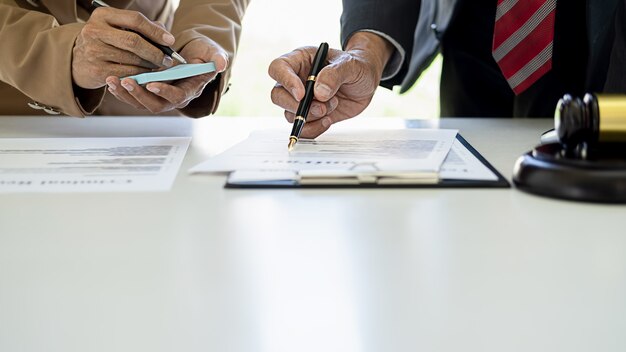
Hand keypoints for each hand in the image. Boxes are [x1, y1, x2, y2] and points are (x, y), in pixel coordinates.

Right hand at [72, 7, 176, 88]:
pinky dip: (140, 74)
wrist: (78, 60)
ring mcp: (94, 51)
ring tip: (158, 66)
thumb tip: (166, 37)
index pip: (135, 20)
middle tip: (168, 59)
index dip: (155, 31)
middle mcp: (95, 31)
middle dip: (155, 52)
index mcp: (103, 15)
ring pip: (132, 60)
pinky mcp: (97, 70)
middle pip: (134, 41)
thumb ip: (143, 28)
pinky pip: (127, 74)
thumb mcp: (119, 27)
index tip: (170, 41)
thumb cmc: (107, 41)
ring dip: (150, 65)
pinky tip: (146, 74)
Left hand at [104, 37, 228, 113]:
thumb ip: (217, 58)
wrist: (194, 55)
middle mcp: (175, 98)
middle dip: (140, 94)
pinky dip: (122, 91)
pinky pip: (134, 97)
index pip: (178, 96)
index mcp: (190, 90)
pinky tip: (112, 82)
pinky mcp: (150, 94)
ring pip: (142, 103)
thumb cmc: (203, 55)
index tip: (152, 84)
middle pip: (156, 105)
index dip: (165, 92)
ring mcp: (161, 98)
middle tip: (127, 81)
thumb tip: (220, 64)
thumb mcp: (213, 53)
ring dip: (127, 94)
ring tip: (113, 82)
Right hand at [268, 32, 393, 137]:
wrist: (367, 81)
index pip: (278, 68)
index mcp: (300, 60)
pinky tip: (329, 120)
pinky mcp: (310, 116)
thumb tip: (318, 92)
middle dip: (296, 106)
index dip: (285, 81)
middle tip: (319, 107)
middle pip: (278, 96)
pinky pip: (302, 128)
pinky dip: (314, 129)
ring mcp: (301, 100)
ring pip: (290, 114)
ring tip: (333, 106)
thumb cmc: (357, 66)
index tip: (302, 94)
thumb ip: (335, 74)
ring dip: (311, 117)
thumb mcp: (351, 64)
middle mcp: (296, 80)